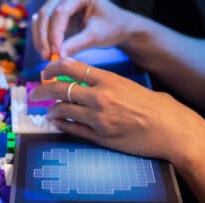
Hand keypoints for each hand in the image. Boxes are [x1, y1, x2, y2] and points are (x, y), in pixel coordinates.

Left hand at [29, 58, 203, 161]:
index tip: (45, 71)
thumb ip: (103, 81)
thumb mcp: (126, 84)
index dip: (52, 68)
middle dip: (42, 90)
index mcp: (107, 79)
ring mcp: (98, 119)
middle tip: (34, 92)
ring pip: (62, 110)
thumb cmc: (152, 105)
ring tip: (48, 110)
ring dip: (51, 109)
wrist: (170, 128)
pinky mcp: (100, 137)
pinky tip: (58, 122)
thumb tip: (79, 80)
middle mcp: (99, 97)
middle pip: (59, 89)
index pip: (70, 67)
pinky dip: (61, 125)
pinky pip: (72, 130)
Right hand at [31, 0, 135, 58]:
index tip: (55, 54)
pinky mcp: (55, 8)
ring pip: (41, 18)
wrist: (118, 25)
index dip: (55, 34)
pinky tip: (45, 51)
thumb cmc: (111, 27)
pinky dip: (42, 37)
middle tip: (46, 58)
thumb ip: (76, 44)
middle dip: (44, 37)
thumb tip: (58, 57)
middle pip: (47, 13)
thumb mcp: (96, 36)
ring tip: (46, 57)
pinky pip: (43, 22)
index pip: (61, 12)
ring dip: (40, 38)